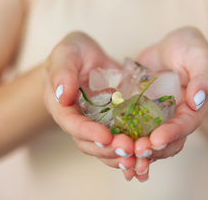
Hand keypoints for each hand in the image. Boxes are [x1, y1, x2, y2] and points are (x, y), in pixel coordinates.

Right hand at [42, 32, 135, 178]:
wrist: (86, 55)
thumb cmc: (72, 52)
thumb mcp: (65, 54)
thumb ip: (62, 72)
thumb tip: (63, 96)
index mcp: (61, 106)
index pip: (72, 124)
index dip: (88, 132)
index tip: (105, 137)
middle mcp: (77, 120)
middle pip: (88, 143)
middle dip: (108, 149)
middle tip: (128, 148)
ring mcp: (95, 123)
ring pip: (104, 148)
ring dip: (120, 155)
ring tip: (139, 156)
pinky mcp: (112, 122)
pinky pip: (120, 139)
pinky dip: (131, 149)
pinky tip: (146, 153)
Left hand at [129, 27, 207, 179]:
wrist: (169, 48)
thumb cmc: (189, 48)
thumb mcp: (199, 55)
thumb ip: (203, 75)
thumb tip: (198, 100)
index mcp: (193, 109)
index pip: (184, 125)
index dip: (171, 134)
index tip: (156, 140)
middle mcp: (175, 119)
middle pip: (165, 141)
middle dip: (150, 148)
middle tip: (134, 151)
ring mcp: (155, 119)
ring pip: (146, 141)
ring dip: (134, 150)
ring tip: (120, 151)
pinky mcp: (138, 114)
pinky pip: (130, 130)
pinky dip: (122, 139)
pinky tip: (107, 145)